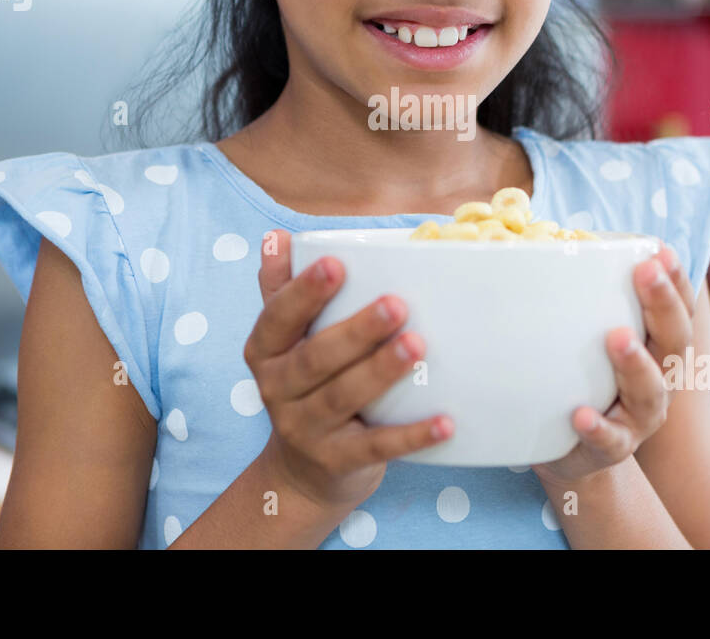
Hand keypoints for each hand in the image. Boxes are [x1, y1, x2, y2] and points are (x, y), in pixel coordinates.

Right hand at [244, 229, 453, 512]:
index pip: (277, 317)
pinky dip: (411, 436)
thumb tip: (276, 236)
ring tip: (416, 345)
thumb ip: (280, 288)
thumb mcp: (284, 340)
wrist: (301, 471)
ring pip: (342, 398)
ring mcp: (304, 429)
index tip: (336, 264)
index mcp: (265, 351)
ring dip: (381, 371)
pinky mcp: (336, 461)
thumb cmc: (304, 385)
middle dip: (356, 330)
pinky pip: (375, 447)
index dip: (304, 292)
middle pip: (315, 358)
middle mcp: (276, 390)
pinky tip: (444, 422)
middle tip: (397, 304)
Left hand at [531, 243, 697, 487]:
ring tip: (617, 338)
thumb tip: (556, 234)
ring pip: (649, 391)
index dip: (675, 278)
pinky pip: (609, 440)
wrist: (575, 452)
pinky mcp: (611, 448)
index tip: (660, 249)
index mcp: (658, 345)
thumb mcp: (591, 334)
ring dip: (636, 363)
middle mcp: (660, 379)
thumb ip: (587, 295)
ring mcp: (639, 417)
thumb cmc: (583, 377)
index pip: (677, 307)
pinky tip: (580, 414)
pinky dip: (597, 427)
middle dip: (662, 304)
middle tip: (646, 272)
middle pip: (673, 340)